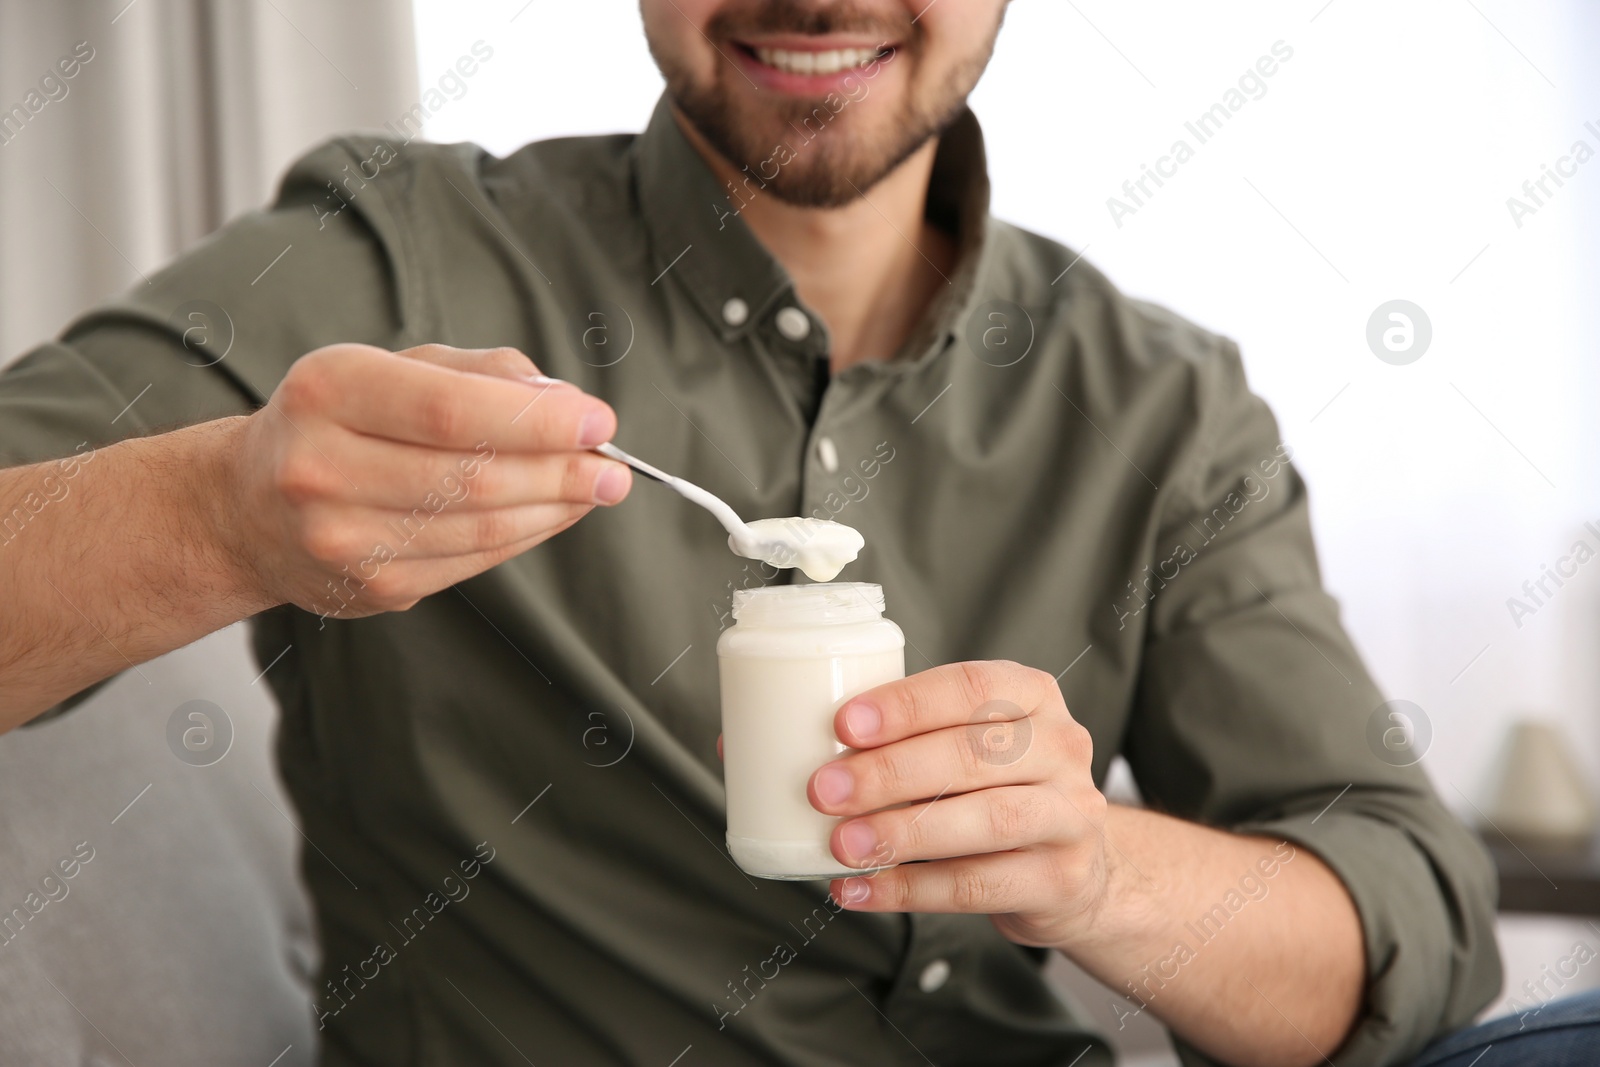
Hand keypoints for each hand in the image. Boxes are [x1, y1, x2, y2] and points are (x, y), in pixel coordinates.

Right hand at [219, 343, 628, 621]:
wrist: (247, 509)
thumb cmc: (339, 421)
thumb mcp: (394, 368)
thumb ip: (482, 374)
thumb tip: (565, 403)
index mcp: (329, 390)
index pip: (452, 411)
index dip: (536, 421)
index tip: (596, 420)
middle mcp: (323, 467)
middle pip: (473, 477)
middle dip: (561, 471)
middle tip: (614, 465)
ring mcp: (342, 538)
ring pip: (480, 527)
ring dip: (555, 508)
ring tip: (596, 487)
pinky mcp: (371, 588)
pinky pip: (472, 561)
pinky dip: (526, 537)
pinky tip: (553, 513)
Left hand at [807, 661, 1110, 948]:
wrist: (1078, 870)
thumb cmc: (1001, 789)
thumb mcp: (975, 745)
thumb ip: (917, 738)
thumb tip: (821, 754)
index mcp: (1034, 696)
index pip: (970, 687)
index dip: (906, 705)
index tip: (844, 725)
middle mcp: (1062, 748)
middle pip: (974, 755)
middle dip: (890, 772)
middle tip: (826, 790)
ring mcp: (1071, 816)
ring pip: (987, 820)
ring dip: (904, 832)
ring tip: (843, 844)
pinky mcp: (1062, 880)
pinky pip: (981, 886)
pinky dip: (912, 890)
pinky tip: (861, 888)